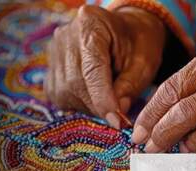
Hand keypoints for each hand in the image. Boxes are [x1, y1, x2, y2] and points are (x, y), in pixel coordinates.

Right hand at [44, 5, 165, 127]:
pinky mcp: (51, 69)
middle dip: (98, 106)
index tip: (116, 121)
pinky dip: (79, 104)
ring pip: (65, 93)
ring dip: (90, 106)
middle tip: (119, 116)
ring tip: (110, 99)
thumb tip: (116, 114)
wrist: (125, 33)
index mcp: (91, 23)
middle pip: (75, 83)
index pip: (92, 69)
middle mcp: (66, 35)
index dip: (103, 99)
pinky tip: (95, 96)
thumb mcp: (144, 63)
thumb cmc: (138, 45)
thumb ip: (131, 86)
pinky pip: (60, 97)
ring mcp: (54, 51)